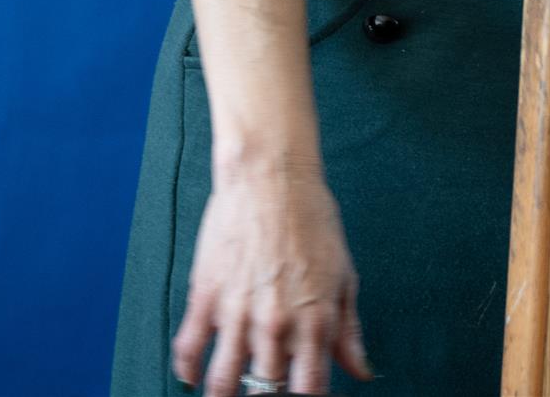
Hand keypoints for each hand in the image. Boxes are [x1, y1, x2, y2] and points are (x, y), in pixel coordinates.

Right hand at [171, 165, 371, 395]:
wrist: (272, 174)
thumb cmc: (312, 217)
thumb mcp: (344, 273)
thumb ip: (349, 330)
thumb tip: (362, 371)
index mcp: (315, 320)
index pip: (309, 393)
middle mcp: (276, 324)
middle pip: (264, 394)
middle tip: (263, 392)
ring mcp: (238, 312)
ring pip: (222, 383)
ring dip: (223, 394)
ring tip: (228, 392)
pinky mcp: (206, 295)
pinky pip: (189, 349)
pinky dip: (188, 370)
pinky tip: (193, 376)